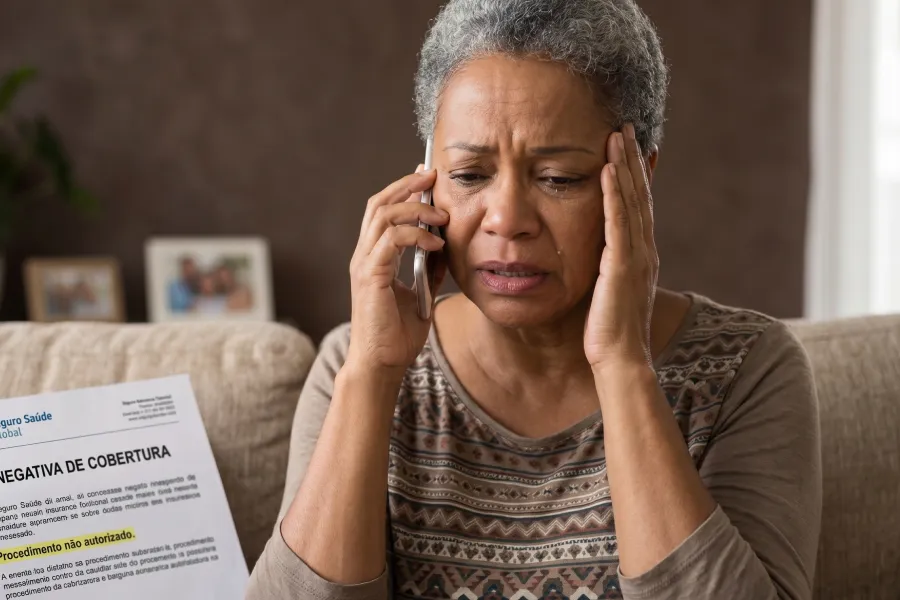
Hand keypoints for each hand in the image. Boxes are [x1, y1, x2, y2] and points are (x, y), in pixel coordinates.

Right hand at [346, 167, 448, 377]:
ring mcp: (364, 264)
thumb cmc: (397, 335)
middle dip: (406, 185)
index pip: (382, 210)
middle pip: (378, 203)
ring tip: (441, 214)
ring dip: (415, 208)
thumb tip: (447, 246)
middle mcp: (364, 255)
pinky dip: (416, 235)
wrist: (382, 364)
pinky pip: (392, 241)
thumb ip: (430, 268)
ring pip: (383, 216)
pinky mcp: (370, 276)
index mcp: (373, 257)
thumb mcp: (421, 294)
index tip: (427, 178)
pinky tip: (436, 243)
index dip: (402, 190)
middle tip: (432, 175)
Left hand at [584, 124, 658, 374]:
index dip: (633, 174)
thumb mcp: (608, 292)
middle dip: (632, 159)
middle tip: (625, 126)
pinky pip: (618, 221)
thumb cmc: (609, 332)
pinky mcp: (622, 265)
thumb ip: (606, 267)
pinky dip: (614, 193)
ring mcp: (636, 256)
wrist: (621, 360)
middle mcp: (644, 250)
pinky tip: (608, 169)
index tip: (626, 146)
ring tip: (617, 134)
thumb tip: (595, 254)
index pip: (637, 205)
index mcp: (639, 255)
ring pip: (631, 201)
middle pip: (638, 194)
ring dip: (624, 166)